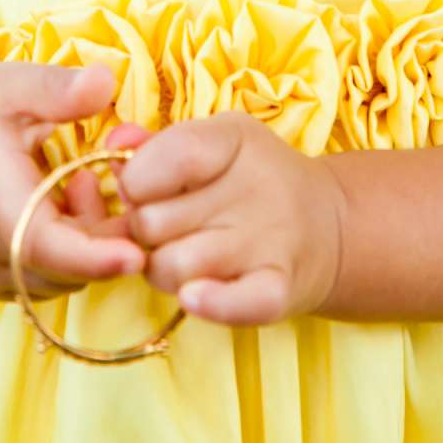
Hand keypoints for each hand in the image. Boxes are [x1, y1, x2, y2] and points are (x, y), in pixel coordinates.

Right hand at [0, 61, 147, 304]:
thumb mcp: (10, 83)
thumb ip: (57, 87)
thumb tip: (106, 82)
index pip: (40, 243)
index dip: (92, 255)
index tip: (136, 255)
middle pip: (64, 266)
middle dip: (103, 229)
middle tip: (96, 173)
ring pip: (61, 279)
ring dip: (86, 242)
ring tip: (73, 184)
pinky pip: (46, 281)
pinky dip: (66, 254)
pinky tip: (56, 209)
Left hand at [106, 113, 346, 326]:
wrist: (326, 227)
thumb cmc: (249, 181)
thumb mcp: (210, 145)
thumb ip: (156, 147)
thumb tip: (116, 140)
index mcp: (234, 138)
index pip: (170, 156)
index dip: (136, 179)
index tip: (140, 189)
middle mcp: (255, 187)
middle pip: (153, 221)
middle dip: (142, 230)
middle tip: (162, 228)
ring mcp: (270, 240)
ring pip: (172, 266)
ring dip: (162, 269)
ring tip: (182, 255)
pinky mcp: (280, 290)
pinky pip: (235, 304)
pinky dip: (210, 303)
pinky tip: (194, 296)